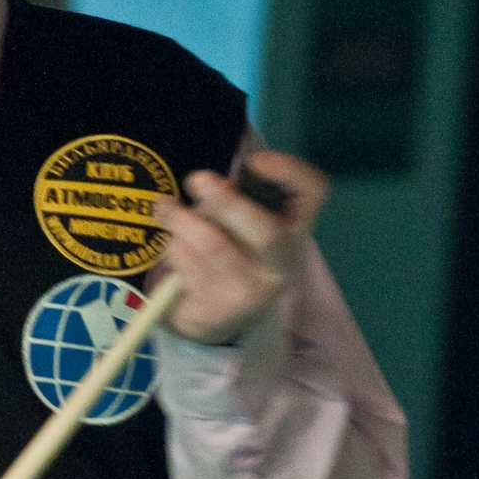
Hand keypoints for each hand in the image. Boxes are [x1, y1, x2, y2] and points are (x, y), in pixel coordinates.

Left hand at [151, 149, 326, 345]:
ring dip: (181, 220)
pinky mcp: (218, 308)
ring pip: (213, 245)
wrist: (223, 316)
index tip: (254, 161)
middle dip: (227, 203)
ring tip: (164, 206)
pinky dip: (172, 244)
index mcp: (296, 230)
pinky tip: (172, 240)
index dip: (290, 172)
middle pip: (265, 233)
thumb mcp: (245, 222)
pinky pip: (187, 263)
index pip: (314, 193)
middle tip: (196, 179)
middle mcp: (284, 264)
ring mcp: (252, 291)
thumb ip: (238, 199)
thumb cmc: (236, 250)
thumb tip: (210, 187)